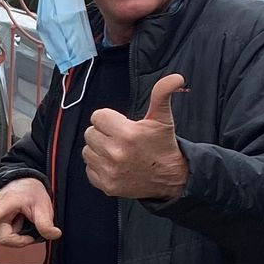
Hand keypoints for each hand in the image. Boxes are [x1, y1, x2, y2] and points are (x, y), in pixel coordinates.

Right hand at [0, 176, 58, 246]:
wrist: (23, 184)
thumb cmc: (29, 191)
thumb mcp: (43, 205)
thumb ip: (46, 222)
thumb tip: (53, 235)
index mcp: (5, 203)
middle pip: (2, 237)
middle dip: (18, 237)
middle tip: (27, 225)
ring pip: (0, 238)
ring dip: (14, 234)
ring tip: (19, 219)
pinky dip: (10, 233)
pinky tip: (13, 222)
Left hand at [82, 73, 188, 199]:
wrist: (170, 177)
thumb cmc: (163, 145)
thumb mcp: (162, 118)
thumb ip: (162, 94)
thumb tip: (176, 78)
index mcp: (127, 133)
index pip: (98, 117)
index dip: (109, 119)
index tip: (121, 125)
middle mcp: (116, 153)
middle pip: (90, 133)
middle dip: (104, 134)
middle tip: (120, 139)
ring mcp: (110, 171)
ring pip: (87, 151)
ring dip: (99, 150)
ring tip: (117, 151)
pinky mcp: (107, 185)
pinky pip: (89, 169)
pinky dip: (98, 167)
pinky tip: (114, 165)